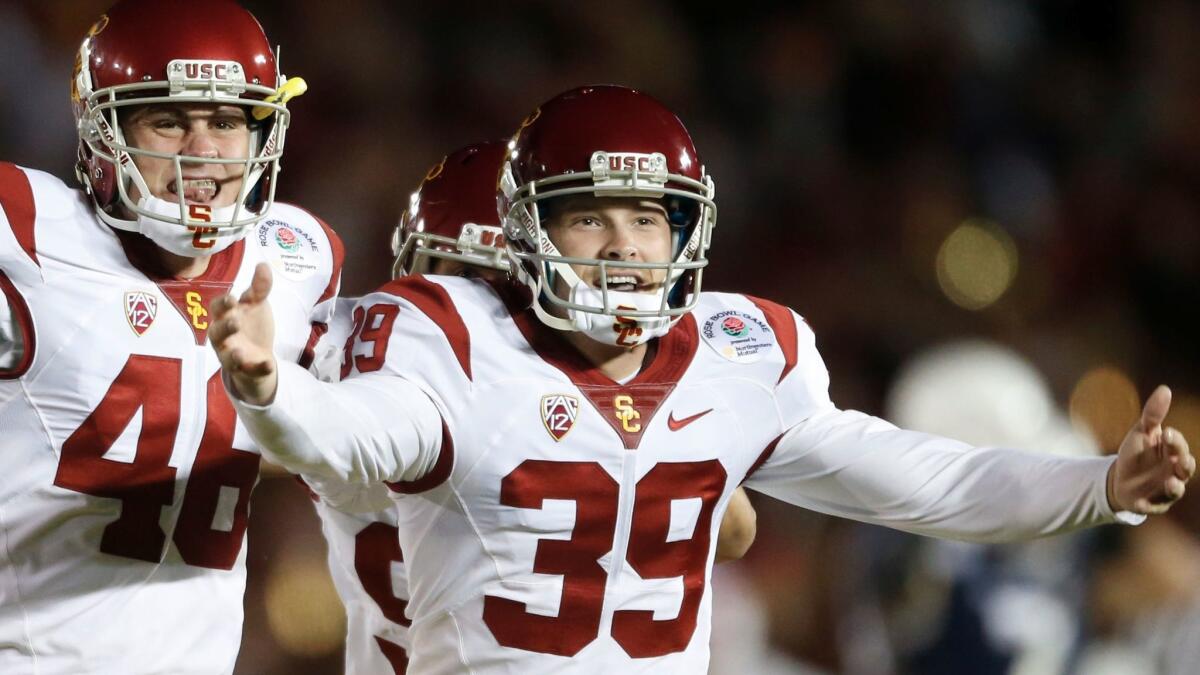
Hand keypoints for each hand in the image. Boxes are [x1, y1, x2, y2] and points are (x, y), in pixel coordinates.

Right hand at [209, 262, 277, 405]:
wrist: (259, 355)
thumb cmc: (251, 325)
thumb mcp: (256, 305)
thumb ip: (260, 288)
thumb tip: (263, 264)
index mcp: (225, 316)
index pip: (217, 308)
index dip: (222, 304)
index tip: (232, 298)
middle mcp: (223, 337)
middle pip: (217, 332)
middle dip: (224, 327)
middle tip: (235, 322)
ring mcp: (231, 355)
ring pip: (226, 356)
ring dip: (232, 354)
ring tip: (239, 351)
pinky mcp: (243, 370)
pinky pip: (248, 371)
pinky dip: (258, 368)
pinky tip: (268, 365)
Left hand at [1107, 385, 1194, 514]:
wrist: (1120, 479)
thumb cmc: (1137, 453)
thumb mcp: (1141, 432)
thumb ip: (1153, 414)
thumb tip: (1165, 389)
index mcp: (1173, 453)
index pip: (1179, 446)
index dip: (1175, 440)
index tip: (1165, 432)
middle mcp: (1175, 472)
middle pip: (1185, 469)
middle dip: (1184, 464)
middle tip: (1179, 458)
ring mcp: (1165, 490)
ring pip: (1176, 491)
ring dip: (1174, 488)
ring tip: (1170, 483)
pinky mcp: (1152, 505)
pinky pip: (1152, 507)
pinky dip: (1148, 505)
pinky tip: (1140, 503)